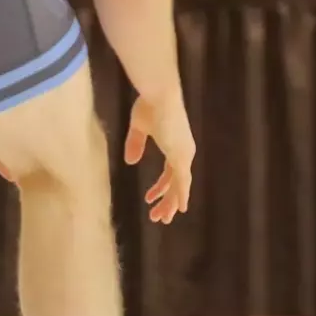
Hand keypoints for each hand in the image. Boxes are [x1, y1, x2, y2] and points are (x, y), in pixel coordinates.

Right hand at [123, 92, 195, 223]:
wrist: (160, 96)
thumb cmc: (149, 105)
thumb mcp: (139, 128)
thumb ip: (135, 144)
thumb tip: (131, 162)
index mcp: (175, 143)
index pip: (171, 172)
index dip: (162, 187)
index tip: (150, 198)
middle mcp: (184, 151)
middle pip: (177, 183)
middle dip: (167, 200)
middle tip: (159, 217)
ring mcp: (184, 154)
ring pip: (179, 186)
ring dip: (170, 203)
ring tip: (160, 219)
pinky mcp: (182, 157)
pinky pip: (182, 182)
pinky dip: (181, 196)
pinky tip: (180, 209)